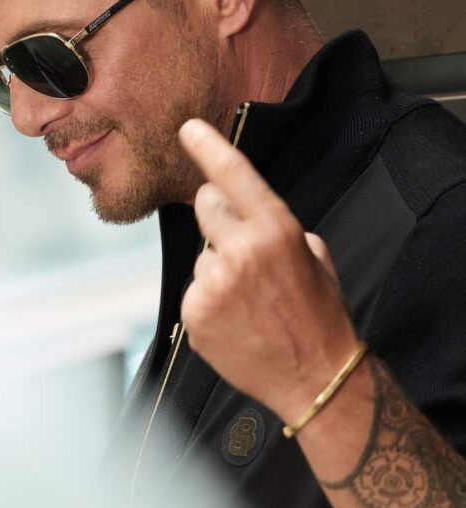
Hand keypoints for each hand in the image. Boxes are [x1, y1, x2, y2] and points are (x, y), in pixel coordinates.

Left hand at [178, 118, 359, 423]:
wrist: (316, 378)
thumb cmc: (320, 316)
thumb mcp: (314, 256)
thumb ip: (276, 226)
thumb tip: (243, 213)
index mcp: (275, 228)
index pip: (232, 173)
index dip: (208, 147)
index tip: (188, 129)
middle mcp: (240, 249)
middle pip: (206, 206)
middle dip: (220, 217)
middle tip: (243, 247)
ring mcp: (213, 283)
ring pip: (202, 255)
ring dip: (219, 269)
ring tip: (249, 301)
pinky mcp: (195, 313)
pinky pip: (195, 291)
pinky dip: (210, 302)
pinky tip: (236, 320)